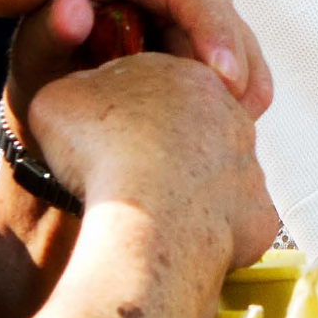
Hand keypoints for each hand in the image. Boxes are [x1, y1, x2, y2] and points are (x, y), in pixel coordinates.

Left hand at [6, 0, 271, 146]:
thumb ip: (46, 32)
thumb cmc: (46, 75)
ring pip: (240, 37)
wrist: (60, 108)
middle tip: (235, 110)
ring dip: (244, 81)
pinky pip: (246, 64)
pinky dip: (245, 95)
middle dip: (233, 58)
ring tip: (234, 125)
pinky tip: (232, 124)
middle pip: (220, 8)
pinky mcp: (213, 42)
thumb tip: (73, 7)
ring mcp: (196, 11)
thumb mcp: (34, 59)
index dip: (209, 24)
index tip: (222, 75)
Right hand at [28, 52, 275, 269]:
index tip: (105, 136)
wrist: (147, 213)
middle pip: (193, 129)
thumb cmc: (104, 152)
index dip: (128, 113)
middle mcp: (231, 116)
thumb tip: (79, 99)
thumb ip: (76, 90)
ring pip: (216, 175)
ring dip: (187, 190)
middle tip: (124, 174)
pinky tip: (174, 241)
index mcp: (188, 76)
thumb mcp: (60, 99)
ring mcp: (248, 166)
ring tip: (145, 212)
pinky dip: (207, 234)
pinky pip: (233, 224)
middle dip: (162, 149)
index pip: (160, 86)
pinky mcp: (257, 215)